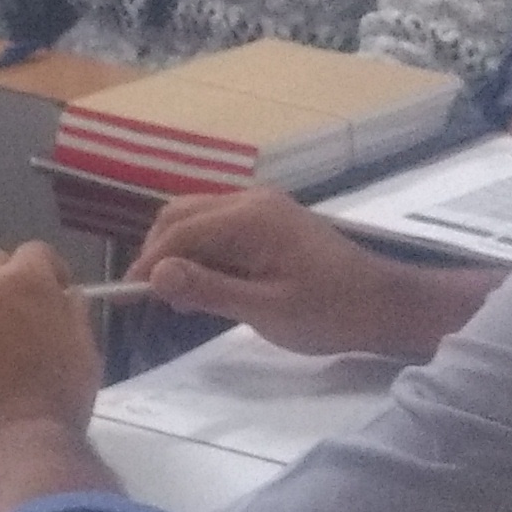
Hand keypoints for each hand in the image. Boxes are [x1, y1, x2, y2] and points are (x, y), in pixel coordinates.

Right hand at [135, 187, 477, 361]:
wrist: (384, 304)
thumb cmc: (330, 311)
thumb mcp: (266, 309)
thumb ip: (209, 289)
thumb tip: (156, 276)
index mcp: (251, 218)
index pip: (179, 231)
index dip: (148, 263)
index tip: (127, 297)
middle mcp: (251, 200)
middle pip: (180, 215)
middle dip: (158, 253)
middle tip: (151, 298)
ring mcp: (261, 206)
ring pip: (195, 217)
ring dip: (178, 251)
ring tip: (178, 296)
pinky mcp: (267, 219)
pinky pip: (217, 225)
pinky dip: (200, 250)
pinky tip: (205, 284)